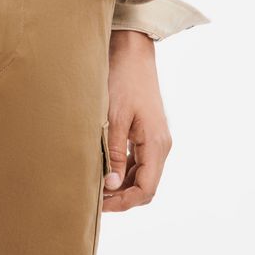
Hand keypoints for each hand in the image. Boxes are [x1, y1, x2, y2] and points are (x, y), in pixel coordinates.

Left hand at [103, 30, 171, 211]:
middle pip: (145, 185)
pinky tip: (104, 167)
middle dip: (121, 196)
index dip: (124, 202)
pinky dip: (123, 169)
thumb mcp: (114, 118)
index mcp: (157, 144)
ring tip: (95, 185)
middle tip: (93, 198)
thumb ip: (115, 153)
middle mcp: (161, 145)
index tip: (100, 204)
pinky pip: (138, 159)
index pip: (146, 189)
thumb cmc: (123, 80)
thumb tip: (112, 186)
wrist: (132, 51)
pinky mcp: (147, 130)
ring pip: (141, 173)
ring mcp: (155, 138)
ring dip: (121, 183)